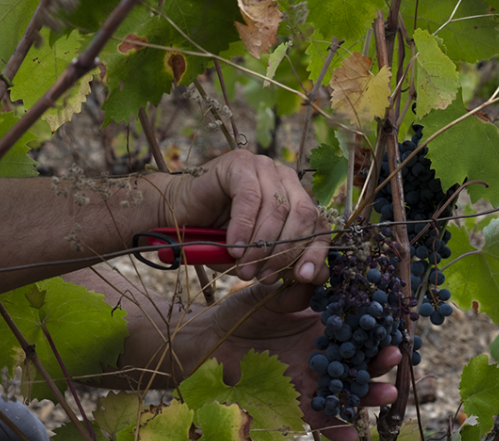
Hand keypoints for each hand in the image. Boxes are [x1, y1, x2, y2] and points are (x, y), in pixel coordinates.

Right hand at [161, 150, 329, 285]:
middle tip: (265, 276)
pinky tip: (233, 247)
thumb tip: (316, 276)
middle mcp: (284, 178)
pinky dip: (243, 227)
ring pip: (277, 208)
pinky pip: (249, 197)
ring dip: (261, 244)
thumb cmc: (221, 239)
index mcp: (296, 197)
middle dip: (286, 251)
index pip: (319, 223)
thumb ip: (286, 264)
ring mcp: (263, 166)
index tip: (303, 277)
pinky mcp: (240, 163)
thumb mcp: (258, 258)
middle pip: (303, 214)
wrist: (180, 219)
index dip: (315, 251)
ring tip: (245, 267)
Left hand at [208, 281, 400, 440]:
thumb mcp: (270, 294)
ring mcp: (311, 379)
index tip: (391, 323)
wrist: (211, 341)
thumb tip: (323, 274)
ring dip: (368, 396)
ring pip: (347, 391)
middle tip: (394, 356)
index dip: (373, 326)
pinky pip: (320, 419)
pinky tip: (353, 437)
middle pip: (358, 360)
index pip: (354, 327)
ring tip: (387, 395)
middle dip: (379, 361)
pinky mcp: (296, 402)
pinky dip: (337, 431)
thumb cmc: (241, 312)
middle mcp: (322, 353)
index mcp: (320, 325)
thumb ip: (297, 290)